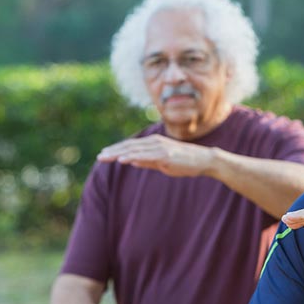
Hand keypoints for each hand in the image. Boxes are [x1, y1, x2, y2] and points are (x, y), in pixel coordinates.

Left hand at [97, 134, 213, 177]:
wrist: (204, 160)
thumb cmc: (185, 162)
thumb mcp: (163, 162)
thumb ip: (148, 161)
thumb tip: (133, 161)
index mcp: (154, 143)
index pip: (131, 146)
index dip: (117, 149)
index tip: (104, 153)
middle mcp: (155, 142)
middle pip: (129, 146)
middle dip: (113, 151)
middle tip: (99, 156)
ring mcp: (160, 148)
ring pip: (134, 150)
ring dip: (118, 153)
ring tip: (105, 157)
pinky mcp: (165, 155)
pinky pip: (145, 156)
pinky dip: (132, 157)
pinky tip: (121, 160)